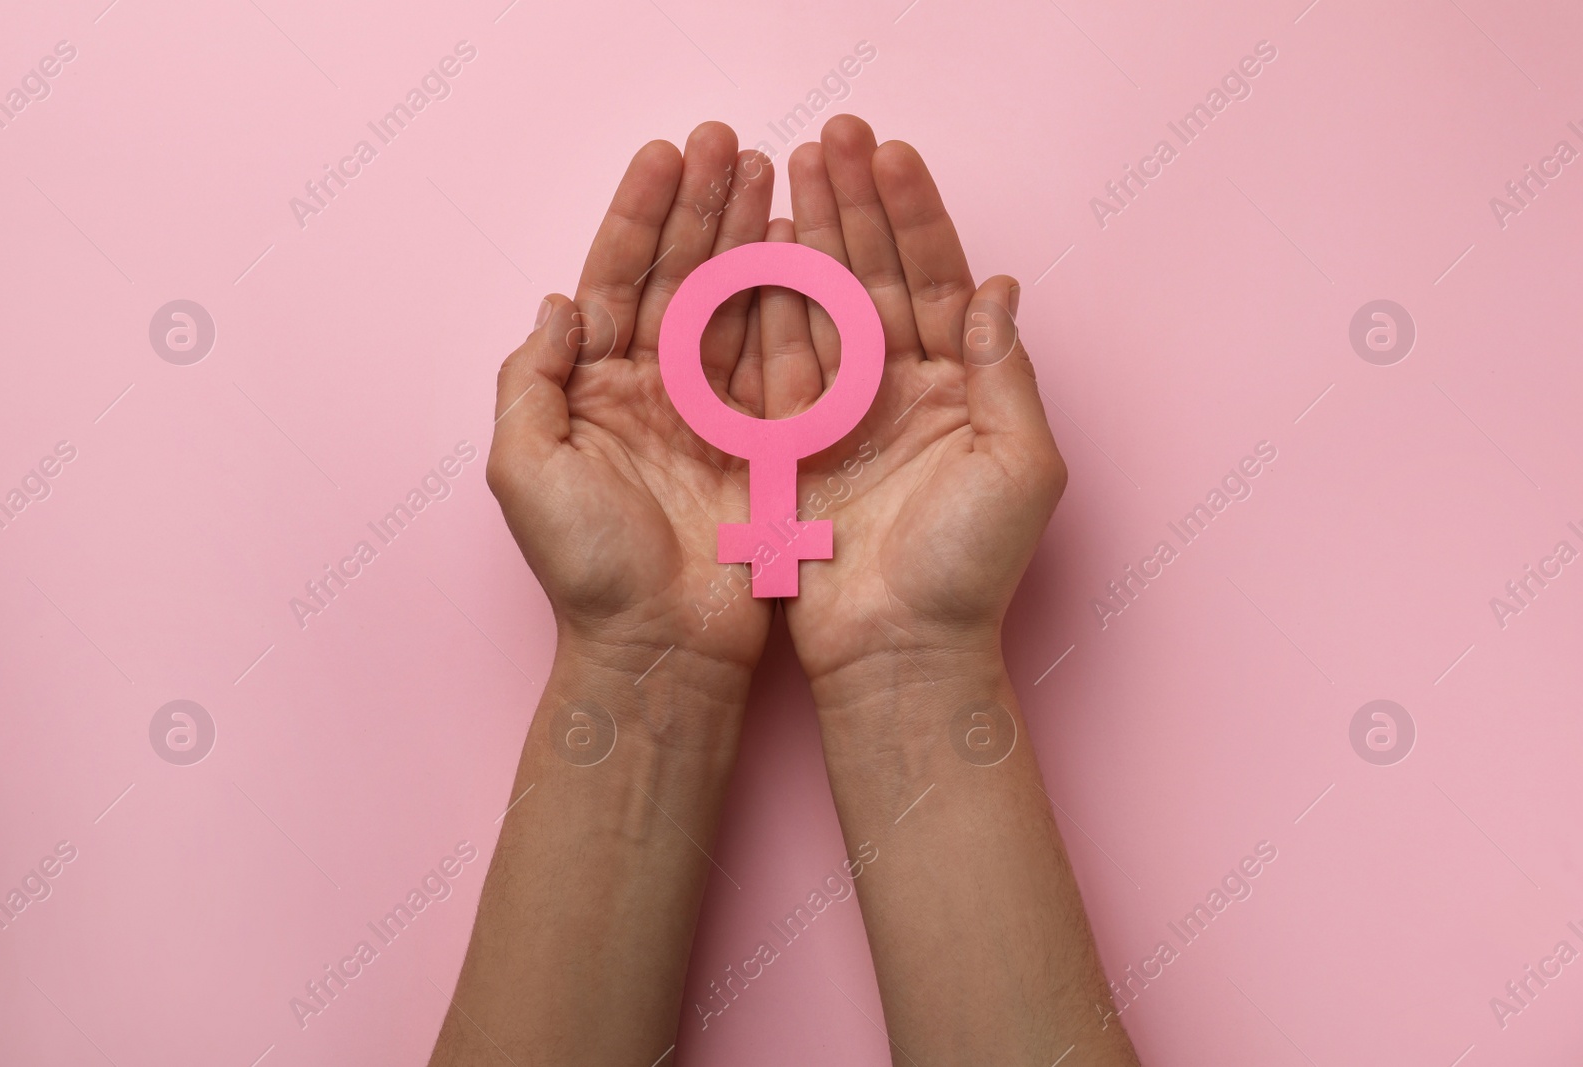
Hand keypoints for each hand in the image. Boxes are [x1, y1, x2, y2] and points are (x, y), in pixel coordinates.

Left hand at [486, 122, 777, 690]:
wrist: (661, 647)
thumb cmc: (587, 568)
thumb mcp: (525, 470)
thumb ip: (530, 381)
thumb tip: (559, 303)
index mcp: (592, 388)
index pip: (614, 279)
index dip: (639, 215)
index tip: (668, 155)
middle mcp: (650, 388)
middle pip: (678, 276)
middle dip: (702, 207)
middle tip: (731, 141)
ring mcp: (709, 411)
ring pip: (731, 303)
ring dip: (747, 237)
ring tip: (770, 172)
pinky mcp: (762, 440)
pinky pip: (777, 356)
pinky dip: (790, 301)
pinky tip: (801, 249)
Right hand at [770, 115, 1067, 690]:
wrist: (898, 652)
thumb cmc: (972, 572)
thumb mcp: (1019, 467)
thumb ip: (1006, 373)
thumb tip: (1001, 286)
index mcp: (962, 387)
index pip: (937, 278)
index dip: (913, 215)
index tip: (886, 154)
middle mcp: (903, 389)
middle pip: (875, 276)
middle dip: (853, 205)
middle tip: (829, 137)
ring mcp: (845, 413)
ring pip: (821, 306)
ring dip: (805, 238)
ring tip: (786, 170)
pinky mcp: (792, 444)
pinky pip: (775, 362)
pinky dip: (764, 307)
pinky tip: (752, 251)